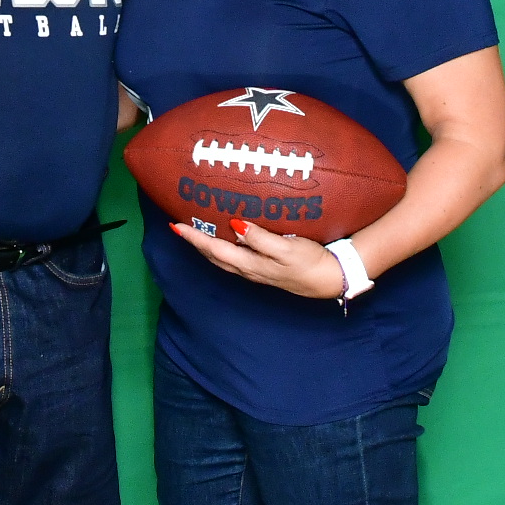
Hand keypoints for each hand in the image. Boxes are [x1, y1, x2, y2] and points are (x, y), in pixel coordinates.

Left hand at [174, 217, 347, 299]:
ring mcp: (255, 271)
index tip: (175, 225)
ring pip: (222, 258)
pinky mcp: (264, 269)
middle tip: (179, 226)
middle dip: (195, 242)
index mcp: (249, 264)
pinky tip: (226, 239)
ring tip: (195, 232)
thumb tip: (235, 225)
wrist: (329, 279)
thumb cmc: (309, 262)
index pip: (214, 249)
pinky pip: (234, 258)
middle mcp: (248, 269)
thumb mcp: (286, 248)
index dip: (194, 237)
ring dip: (207, 247)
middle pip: (213, 256)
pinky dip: (222, 248)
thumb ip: (260, 238)